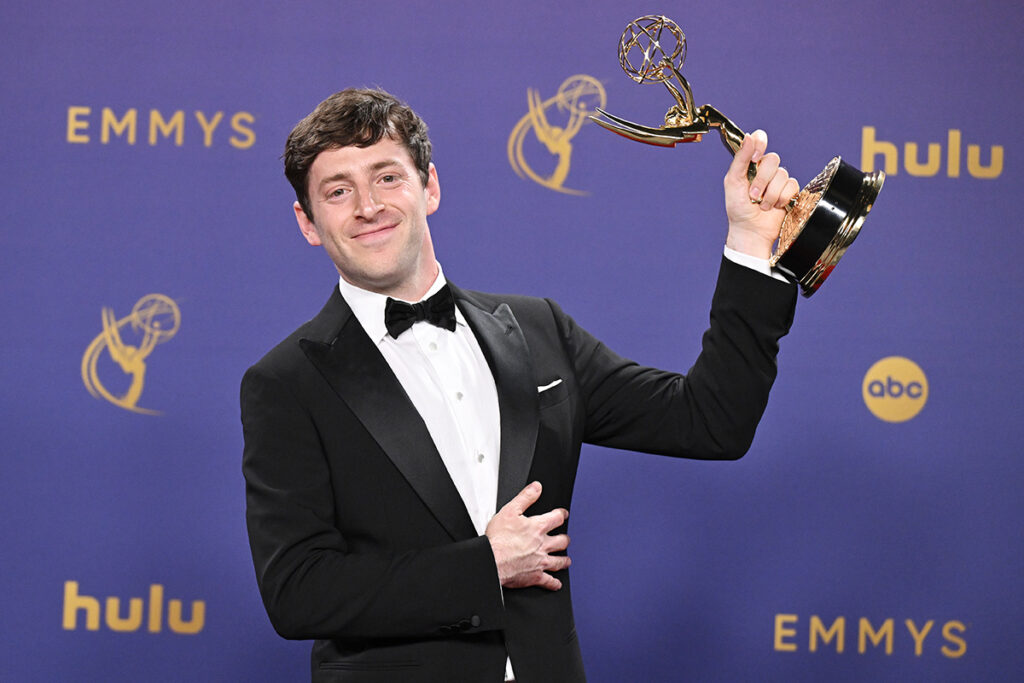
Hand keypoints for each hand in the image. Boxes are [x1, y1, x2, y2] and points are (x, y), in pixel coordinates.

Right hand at [485, 482, 569, 590]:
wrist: (493, 561)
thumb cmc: (498, 539)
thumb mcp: (510, 510)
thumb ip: (525, 497)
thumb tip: (536, 487)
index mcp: (537, 527)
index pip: (556, 518)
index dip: (561, 515)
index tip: (563, 515)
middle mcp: (543, 545)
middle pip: (562, 541)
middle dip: (565, 539)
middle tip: (565, 539)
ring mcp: (540, 561)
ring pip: (559, 562)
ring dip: (564, 561)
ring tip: (566, 560)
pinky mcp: (535, 576)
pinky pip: (548, 581)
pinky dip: (553, 583)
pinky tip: (556, 584)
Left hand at [723, 130, 799, 259]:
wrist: (750, 230)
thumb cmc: (738, 209)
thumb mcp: (733, 182)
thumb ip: (741, 159)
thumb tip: (749, 137)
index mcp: (750, 164)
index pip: (759, 140)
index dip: (760, 144)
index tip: (755, 158)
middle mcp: (765, 169)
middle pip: (773, 159)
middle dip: (762, 180)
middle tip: (753, 195)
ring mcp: (778, 180)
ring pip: (782, 174)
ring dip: (770, 194)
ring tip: (762, 204)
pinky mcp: (789, 191)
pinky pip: (792, 185)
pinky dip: (781, 198)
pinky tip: (774, 206)